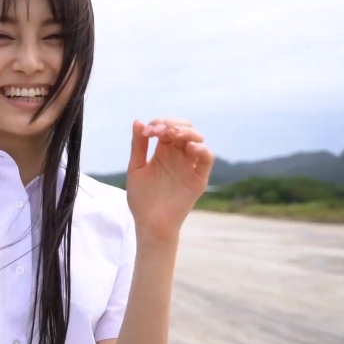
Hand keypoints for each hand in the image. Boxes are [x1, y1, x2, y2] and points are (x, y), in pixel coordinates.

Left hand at [126, 118, 214, 242]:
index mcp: (163, 152)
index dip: (159, 124)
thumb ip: (139, 146)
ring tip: (172, 134)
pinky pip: (207, 159)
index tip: (148, 131)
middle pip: (184, 130)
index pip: (167, 128)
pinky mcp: (199, 178)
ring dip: (187, 132)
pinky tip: (189, 147)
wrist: (149, 223)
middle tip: (159, 130)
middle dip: (173, 124)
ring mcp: (189, 166)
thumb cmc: (141, 198)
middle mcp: (178, 156)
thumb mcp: (136, 168)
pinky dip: (202, 150)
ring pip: (197, 140)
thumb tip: (138, 121)